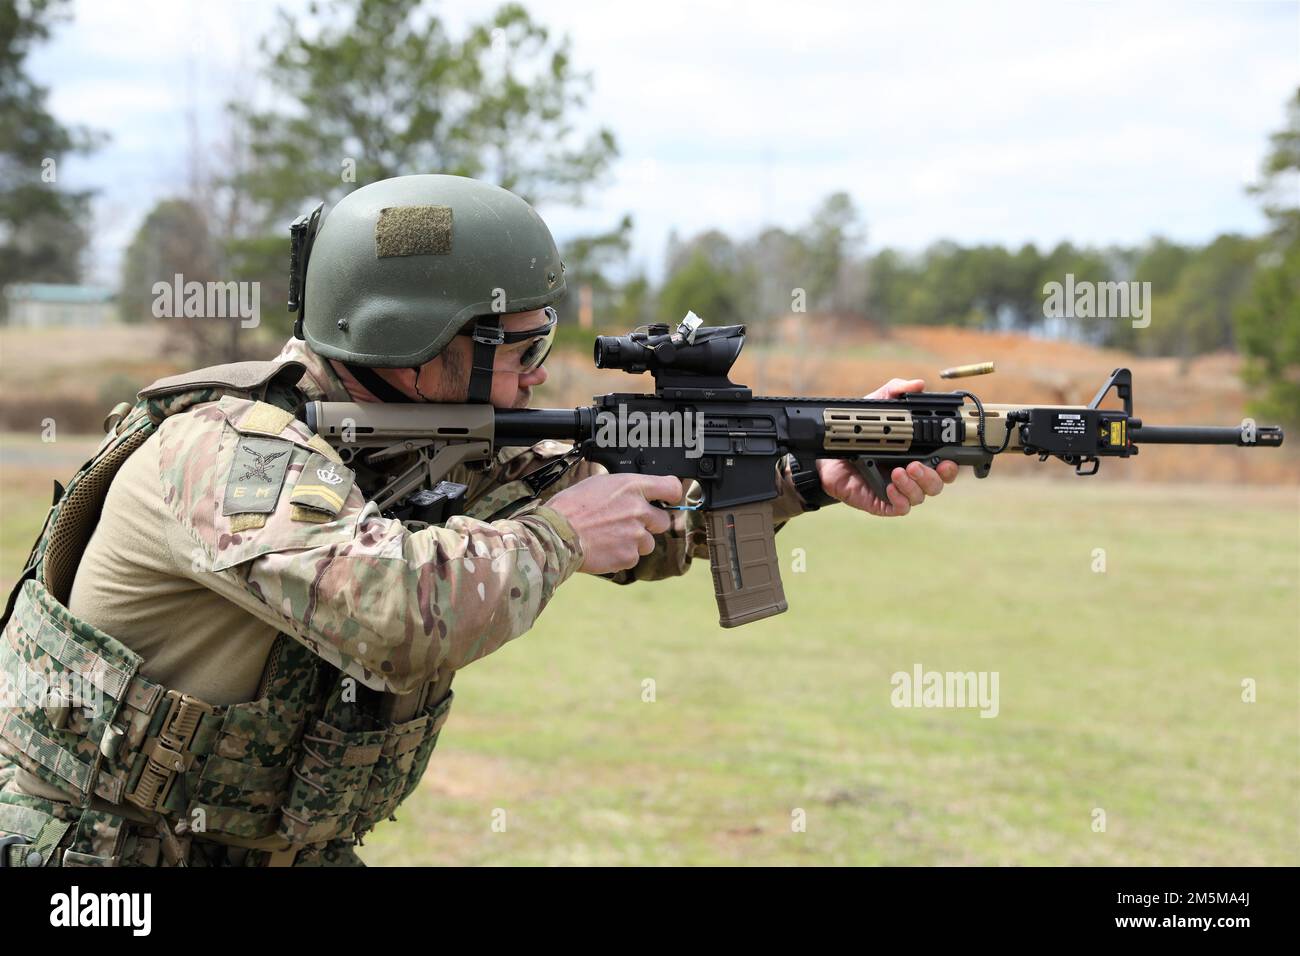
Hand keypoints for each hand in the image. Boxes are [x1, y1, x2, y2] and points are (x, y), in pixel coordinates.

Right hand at [547, 473, 683, 572]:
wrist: (556, 534)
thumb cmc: (570, 507)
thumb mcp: (597, 483)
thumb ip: (623, 488)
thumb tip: (633, 492)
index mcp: (632, 487)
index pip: (671, 488)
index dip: (672, 495)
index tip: (668, 499)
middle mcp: (639, 510)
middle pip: (663, 520)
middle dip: (649, 524)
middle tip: (626, 524)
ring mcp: (636, 535)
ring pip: (648, 543)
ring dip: (635, 542)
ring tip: (609, 537)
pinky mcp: (628, 556)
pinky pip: (633, 558)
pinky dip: (622, 556)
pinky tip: (604, 548)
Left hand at [814, 378, 958, 515]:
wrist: (827, 454)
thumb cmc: (856, 432)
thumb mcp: (876, 405)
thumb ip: (895, 391)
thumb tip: (917, 384)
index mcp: (918, 454)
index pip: (945, 464)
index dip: (951, 464)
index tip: (948, 457)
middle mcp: (911, 475)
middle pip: (938, 483)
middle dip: (934, 476)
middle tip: (917, 464)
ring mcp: (898, 490)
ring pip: (921, 496)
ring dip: (915, 485)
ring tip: (900, 471)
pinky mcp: (882, 502)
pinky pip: (901, 507)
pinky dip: (899, 498)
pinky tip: (891, 486)